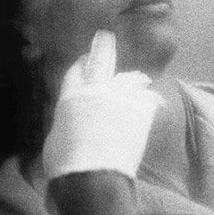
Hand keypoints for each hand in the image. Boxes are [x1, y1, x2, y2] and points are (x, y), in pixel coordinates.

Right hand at [43, 30, 163, 180]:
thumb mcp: (55, 139)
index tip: (84, 59)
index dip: (81, 64)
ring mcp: (121, 98)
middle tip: (106, 37)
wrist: (94, 178)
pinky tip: (158, 103)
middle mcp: (97, 90)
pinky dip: (152, 101)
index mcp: (71, 96)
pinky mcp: (141, 110)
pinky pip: (149, 99)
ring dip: (134, 79)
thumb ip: (66, 122)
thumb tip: (70, 122)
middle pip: (101, 59)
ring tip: (140, 80)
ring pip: (131, 78)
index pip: (76, 70)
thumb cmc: (67, 165)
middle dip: (103, 45)